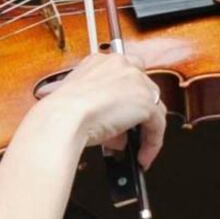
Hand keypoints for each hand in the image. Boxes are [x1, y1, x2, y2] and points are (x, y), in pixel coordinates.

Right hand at [33, 53, 166, 167]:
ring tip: (134, 150)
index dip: (126, 96)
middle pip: (142, 90)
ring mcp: (136, 81)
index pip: (124, 75)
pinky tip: (142, 156)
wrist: (64, 117)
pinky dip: (152, 143)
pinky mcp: (147, 102)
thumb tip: (114, 130)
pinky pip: (158, 125)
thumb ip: (99, 109)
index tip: (122, 113)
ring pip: (153, 107)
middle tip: (124, 137)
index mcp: (101, 62)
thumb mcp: (79, 103)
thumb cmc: (62, 112)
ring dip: (144, 130)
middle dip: (134, 116)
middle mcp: (121, 65)